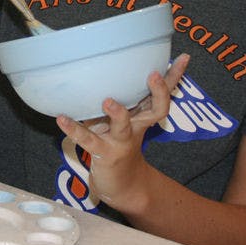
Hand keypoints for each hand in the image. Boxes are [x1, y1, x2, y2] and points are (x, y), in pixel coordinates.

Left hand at [56, 54, 189, 212]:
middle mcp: (136, 127)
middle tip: (154, 74)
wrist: (122, 187)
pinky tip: (61, 119)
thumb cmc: (118, 145)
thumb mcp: (120, 120)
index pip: (162, 95)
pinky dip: (74, 129)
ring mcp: (121, 141)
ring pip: (124, 126)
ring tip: (108, 100)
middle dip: (158, 92)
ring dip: (118, 113)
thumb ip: (115, 99)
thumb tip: (95, 67)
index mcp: (142, 116)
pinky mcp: (103, 153)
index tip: (184, 57)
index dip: (174, 77)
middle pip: (156, 109)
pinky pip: (88, 140)